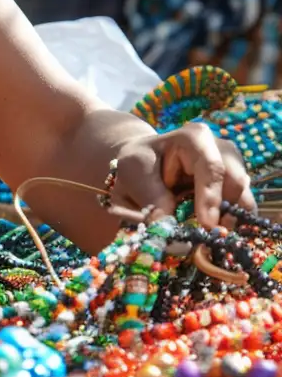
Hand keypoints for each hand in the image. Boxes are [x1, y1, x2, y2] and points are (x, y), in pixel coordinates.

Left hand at [112, 122, 247, 226]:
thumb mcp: (133, 178)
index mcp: (195, 138)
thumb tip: (167, 230)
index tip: (206, 224)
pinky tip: (217, 235)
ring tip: (215, 239)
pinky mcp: (233, 184)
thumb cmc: (136, 166)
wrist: (141, 163)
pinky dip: (229, 220)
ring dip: (231, 218)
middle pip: (235, 182)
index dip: (211, 198)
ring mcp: (231, 165)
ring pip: (242, 195)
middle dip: (227, 211)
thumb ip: (150, 201)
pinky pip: (239, 204)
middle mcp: (220, 148)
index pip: (211, 168)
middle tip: (214, 237)